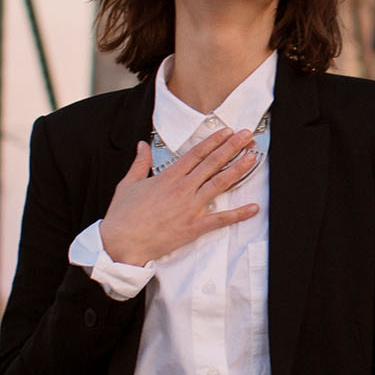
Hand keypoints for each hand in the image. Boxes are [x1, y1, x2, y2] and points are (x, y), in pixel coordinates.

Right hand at [98, 127, 260, 266]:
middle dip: (231, 147)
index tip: (227, 132)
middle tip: (247, 136)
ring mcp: (190, 207)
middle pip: (212, 163)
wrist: (121, 243)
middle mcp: (182, 189)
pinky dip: (238, 214)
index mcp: (167, 177)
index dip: (214, 141)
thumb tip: (142, 145)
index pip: (196, 154)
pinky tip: (253, 207)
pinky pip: (220, 219)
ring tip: (253, 157)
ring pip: (219, 184)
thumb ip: (139, 163)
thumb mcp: (127, 184)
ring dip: (238, 169)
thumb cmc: (123, 216)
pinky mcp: (194, 227)